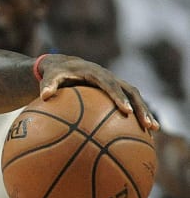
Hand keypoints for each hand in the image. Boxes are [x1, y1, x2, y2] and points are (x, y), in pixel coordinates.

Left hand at [37, 54, 158, 131]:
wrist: (63, 65)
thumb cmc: (55, 74)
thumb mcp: (49, 77)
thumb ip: (48, 85)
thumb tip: (44, 96)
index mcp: (95, 73)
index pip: (110, 84)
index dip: (118, 97)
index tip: (125, 110)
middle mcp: (109, 77)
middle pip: (130, 91)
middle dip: (140, 107)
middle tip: (147, 124)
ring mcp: (115, 83)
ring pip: (135, 97)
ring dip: (144, 111)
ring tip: (153, 129)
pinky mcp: (116, 90)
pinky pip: (129, 102)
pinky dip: (136, 114)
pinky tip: (141, 132)